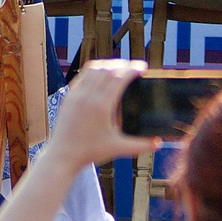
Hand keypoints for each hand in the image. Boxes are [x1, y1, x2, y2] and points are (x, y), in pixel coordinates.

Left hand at [38, 59, 160, 169]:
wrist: (62, 156)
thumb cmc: (90, 152)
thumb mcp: (118, 148)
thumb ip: (140, 145)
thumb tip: (159, 144)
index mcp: (102, 106)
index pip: (120, 77)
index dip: (133, 69)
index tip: (143, 67)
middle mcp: (88, 96)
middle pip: (108, 69)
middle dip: (123, 64)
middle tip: (134, 67)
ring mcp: (76, 94)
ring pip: (94, 68)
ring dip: (109, 64)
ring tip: (119, 68)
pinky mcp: (68, 96)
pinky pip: (83, 75)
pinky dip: (95, 70)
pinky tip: (102, 74)